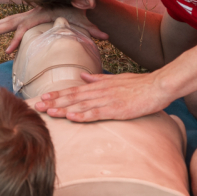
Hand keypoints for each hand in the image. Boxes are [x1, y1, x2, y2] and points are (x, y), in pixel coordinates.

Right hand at [0, 7, 106, 54]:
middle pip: (11, 21)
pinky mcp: (29, 17)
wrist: (75, 1)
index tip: (8, 52)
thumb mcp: (86, 18)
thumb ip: (94, 27)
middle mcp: (32, 13)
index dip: (17, 39)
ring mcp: (29, 14)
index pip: (26, 28)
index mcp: (42, 13)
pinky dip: (0, 26)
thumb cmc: (79, 11)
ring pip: (8, 21)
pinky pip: (12, 22)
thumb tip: (107, 36)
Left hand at [35, 70, 173, 121]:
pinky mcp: (117, 109)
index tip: (43, 98)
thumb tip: (83, 77)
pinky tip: (72, 118)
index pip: (74, 90)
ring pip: (81, 105)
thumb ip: (98, 79)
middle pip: (73, 97)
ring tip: (49, 113)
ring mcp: (108, 100)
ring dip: (64, 109)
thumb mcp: (117, 79)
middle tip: (38, 106)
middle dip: (54, 102)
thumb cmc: (140, 85)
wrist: (159, 86)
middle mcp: (100, 91)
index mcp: (100, 85)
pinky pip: (97, 113)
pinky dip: (83, 115)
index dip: (57, 94)